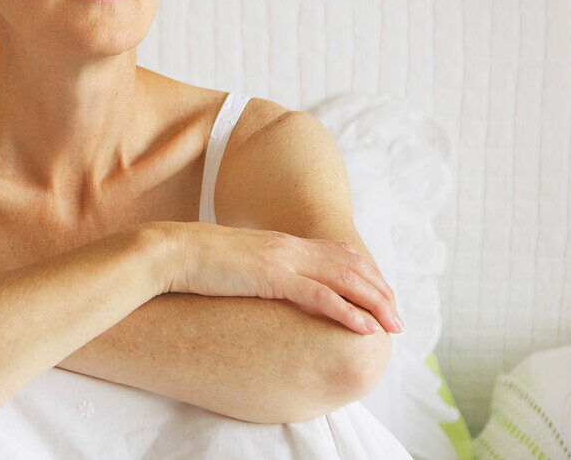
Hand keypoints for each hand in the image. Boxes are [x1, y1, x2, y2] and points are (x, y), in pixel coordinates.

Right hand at [161, 223, 402, 335]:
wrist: (171, 251)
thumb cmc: (197, 261)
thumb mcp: (239, 262)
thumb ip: (261, 268)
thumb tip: (268, 284)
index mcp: (282, 242)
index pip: (338, 254)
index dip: (366, 275)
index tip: (382, 297)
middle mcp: (289, 246)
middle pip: (350, 266)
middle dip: (379, 293)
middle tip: (399, 319)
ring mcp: (282, 259)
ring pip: (343, 280)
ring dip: (374, 303)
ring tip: (393, 325)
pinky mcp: (271, 276)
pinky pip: (319, 295)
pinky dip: (346, 311)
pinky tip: (364, 327)